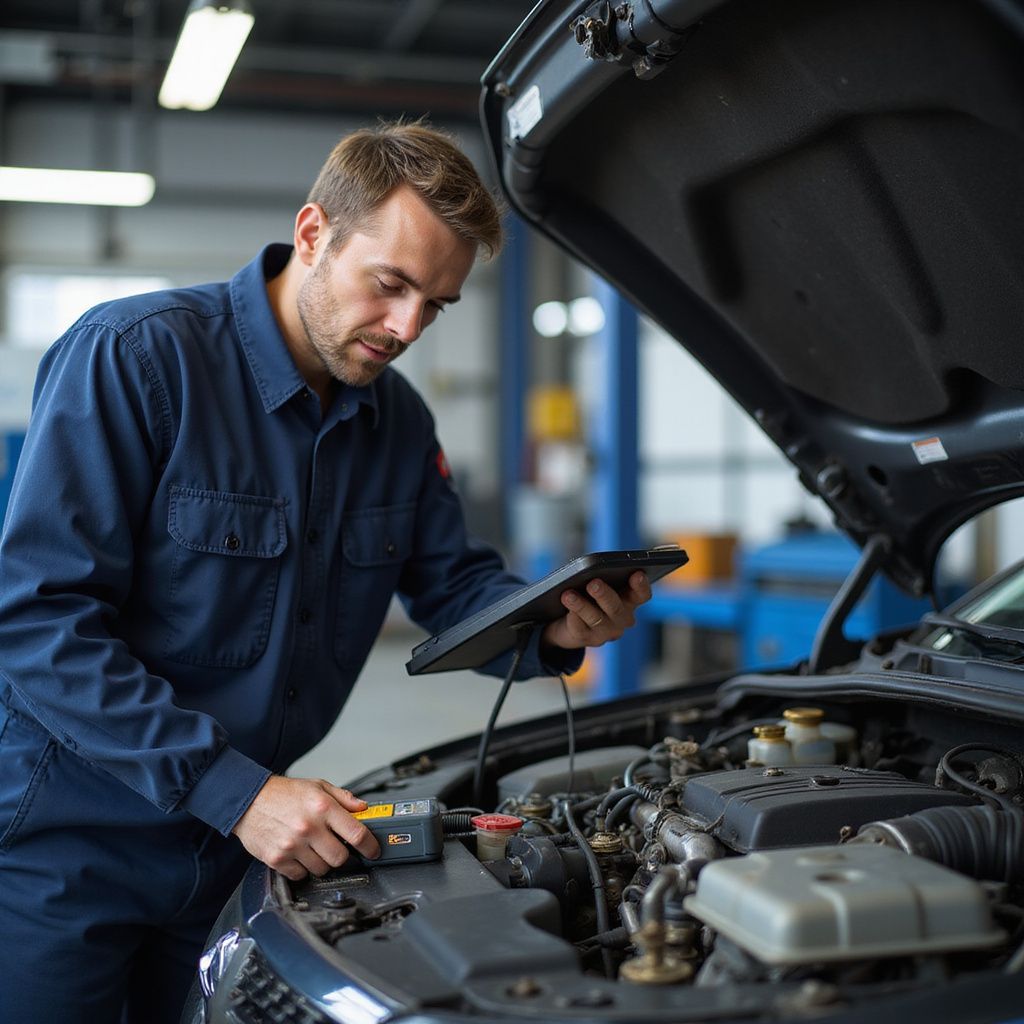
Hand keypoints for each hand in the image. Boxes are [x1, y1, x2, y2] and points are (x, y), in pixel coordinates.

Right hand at [231, 775, 379, 879]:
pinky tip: (298, 854)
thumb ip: (343, 798)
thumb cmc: (284, 793)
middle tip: (336, 847)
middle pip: (340, 858)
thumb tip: (363, 808)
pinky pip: (300, 875)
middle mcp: (309, 827)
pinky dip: (302, 868)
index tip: (373, 850)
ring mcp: (292, 845)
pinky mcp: (277, 859)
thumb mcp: (317, 786)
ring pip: (321, 869)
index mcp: (322, 807)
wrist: (248, 800)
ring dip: (322, 862)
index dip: (370, 845)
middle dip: (342, 854)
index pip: (356, 833)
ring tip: (313, 847)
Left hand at [540, 570, 651, 651]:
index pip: (641, 595)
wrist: (565, 621)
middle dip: (604, 595)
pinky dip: (573, 618)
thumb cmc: (586, 595)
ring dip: (582, 606)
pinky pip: (580, 629)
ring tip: (568, 595)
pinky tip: (567, 612)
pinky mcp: (587, 639)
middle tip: (593, 584)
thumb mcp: (595, 584)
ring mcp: (605, 631)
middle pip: (616, 608)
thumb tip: (587, 570)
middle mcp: (622, 618)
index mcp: (629, 600)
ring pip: (596, 619)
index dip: (641, 585)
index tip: (637, 574)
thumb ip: (598, 577)